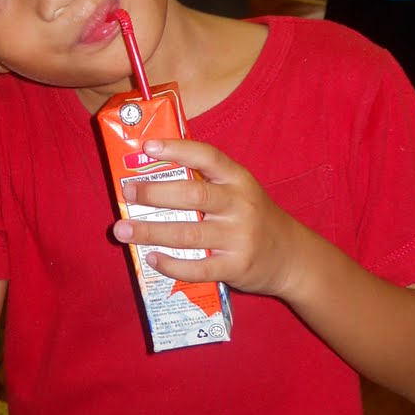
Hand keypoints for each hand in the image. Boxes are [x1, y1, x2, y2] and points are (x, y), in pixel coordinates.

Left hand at [111, 137, 301, 297]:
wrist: (292, 256)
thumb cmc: (253, 218)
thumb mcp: (240, 191)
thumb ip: (206, 183)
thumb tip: (151, 177)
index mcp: (239, 179)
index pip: (207, 156)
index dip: (177, 149)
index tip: (147, 147)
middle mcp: (240, 205)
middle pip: (193, 195)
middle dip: (155, 193)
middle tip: (127, 192)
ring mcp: (240, 237)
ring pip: (188, 233)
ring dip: (151, 231)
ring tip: (123, 230)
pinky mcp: (237, 267)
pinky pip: (198, 268)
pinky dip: (171, 265)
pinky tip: (151, 258)